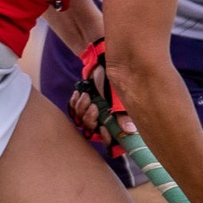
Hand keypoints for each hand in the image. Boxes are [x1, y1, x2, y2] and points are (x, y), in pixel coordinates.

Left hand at [68, 39, 122, 154]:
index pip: (111, 140)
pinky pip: (73, 111)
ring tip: (87, 96)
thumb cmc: (113, 77)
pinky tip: (80, 94)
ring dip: (82, 108)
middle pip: (93, 131)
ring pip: (81, 121)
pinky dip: (75, 102)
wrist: (99, 61)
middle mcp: (105, 118)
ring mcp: (92, 111)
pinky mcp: (81, 104)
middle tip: (94, 107)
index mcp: (116, 119)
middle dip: (90, 119)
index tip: (103, 128)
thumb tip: (129, 129)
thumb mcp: (119, 96)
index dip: (106, 138)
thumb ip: (123, 113)